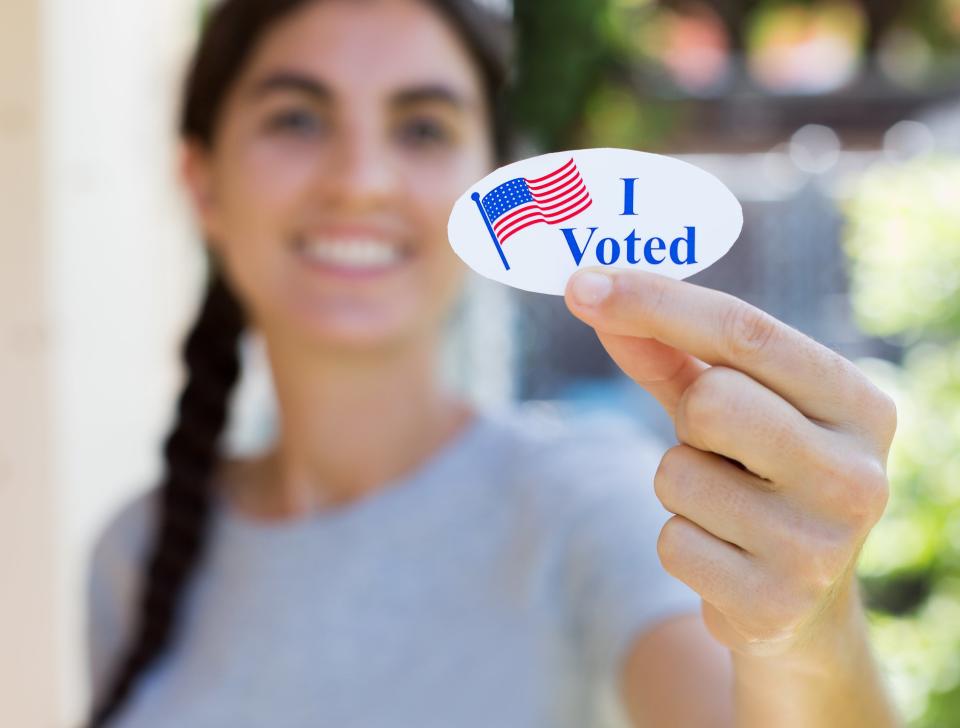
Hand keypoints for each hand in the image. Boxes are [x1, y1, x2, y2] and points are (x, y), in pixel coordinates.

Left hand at [564, 267, 896, 659]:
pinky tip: (724, 555)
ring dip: (679, 486)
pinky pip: (672, 542)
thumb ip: (668, 352)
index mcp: (859, 405)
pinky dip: (680, 541)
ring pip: (677, 474)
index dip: (656, 302)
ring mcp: (821, 546)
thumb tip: (593, 295)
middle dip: (688, 416)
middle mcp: (857, 474)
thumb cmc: (759, 474)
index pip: (746, 331)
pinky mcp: (775, 604)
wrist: (801, 599)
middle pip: (710, 400)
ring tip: (726, 506)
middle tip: (716, 443)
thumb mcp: (731, 405)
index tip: (583, 284)